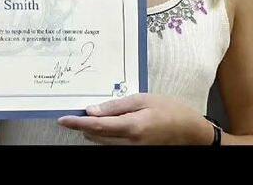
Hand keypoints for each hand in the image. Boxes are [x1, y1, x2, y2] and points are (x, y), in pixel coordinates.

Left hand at [57, 93, 214, 144]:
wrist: (190, 132)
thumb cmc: (169, 110)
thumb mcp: (143, 100)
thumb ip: (116, 106)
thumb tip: (92, 110)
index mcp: (131, 128)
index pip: (96, 127)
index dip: (76, 123)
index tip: (62, 119)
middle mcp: (129, 145)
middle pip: (96, 137)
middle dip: (85, 124)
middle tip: (80, 109)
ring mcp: (132, 152)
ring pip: (102, 143)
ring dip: (94, 131)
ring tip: (94, 115)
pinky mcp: (134, 153)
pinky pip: (113, 146)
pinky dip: (106, 136)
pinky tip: (109, 123)